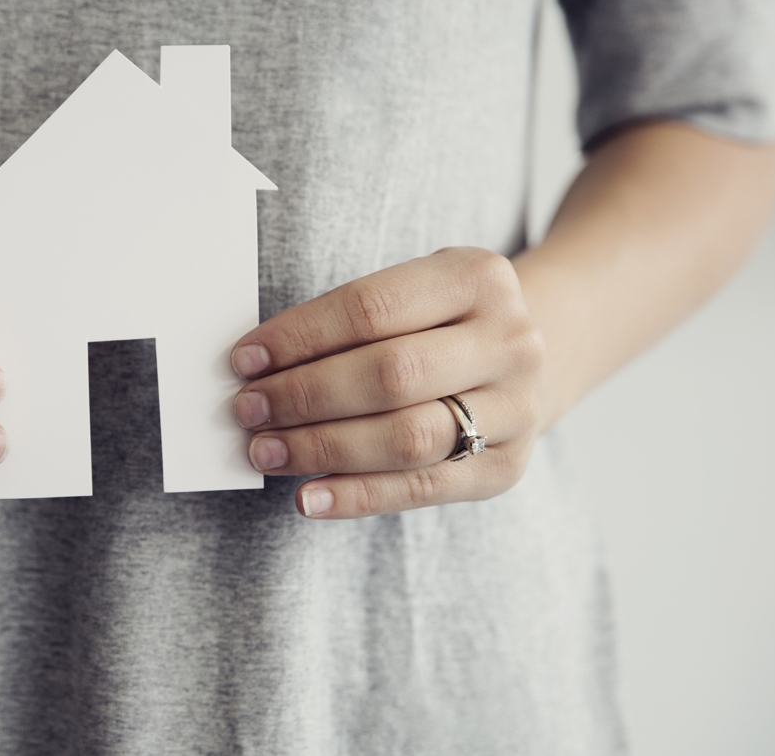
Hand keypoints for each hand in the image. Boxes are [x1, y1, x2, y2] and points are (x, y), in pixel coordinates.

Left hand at [230, 247, 543, 518]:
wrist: (530, 360)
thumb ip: (349, 324)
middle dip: (306, 395)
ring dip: (323, 447)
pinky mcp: (506, 468)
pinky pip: (421, 488)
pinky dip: (357, 496)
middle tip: (248, 409)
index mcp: (477, 278)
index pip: (372, 309)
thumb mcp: (414, 293)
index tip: (245, 359)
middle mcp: (509, 341)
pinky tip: (308, 496)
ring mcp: (516, 408)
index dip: (301, 337)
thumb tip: (259, 369)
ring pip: (407, 436)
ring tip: (266, 451)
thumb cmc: (440, 323)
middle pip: (390, 374)